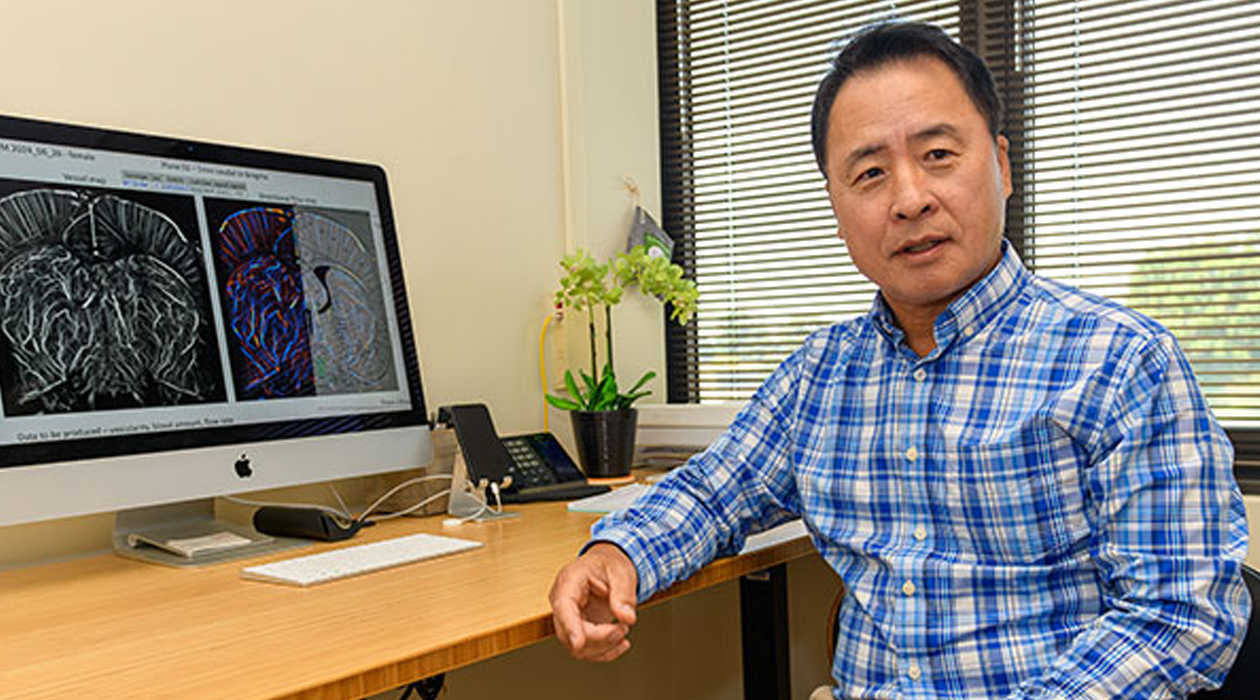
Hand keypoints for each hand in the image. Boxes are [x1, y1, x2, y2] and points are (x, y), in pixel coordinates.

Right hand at [549, 542, 638, 661]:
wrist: (607, 565)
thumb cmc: (609, 564)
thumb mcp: (621, 572)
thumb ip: (623, 594)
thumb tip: (626, 617)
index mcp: (569, 581)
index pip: (563, 607)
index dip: (570, 626)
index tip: (578, 642)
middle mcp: (563, 602)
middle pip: (569, 632)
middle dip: (599, 638)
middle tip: (623, 628)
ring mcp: (568, 618)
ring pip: (576, 647)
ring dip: (604, 647)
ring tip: (623, 629)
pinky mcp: (578, 629)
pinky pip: (585, 650)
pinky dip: (605, 652)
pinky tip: (620, 644)